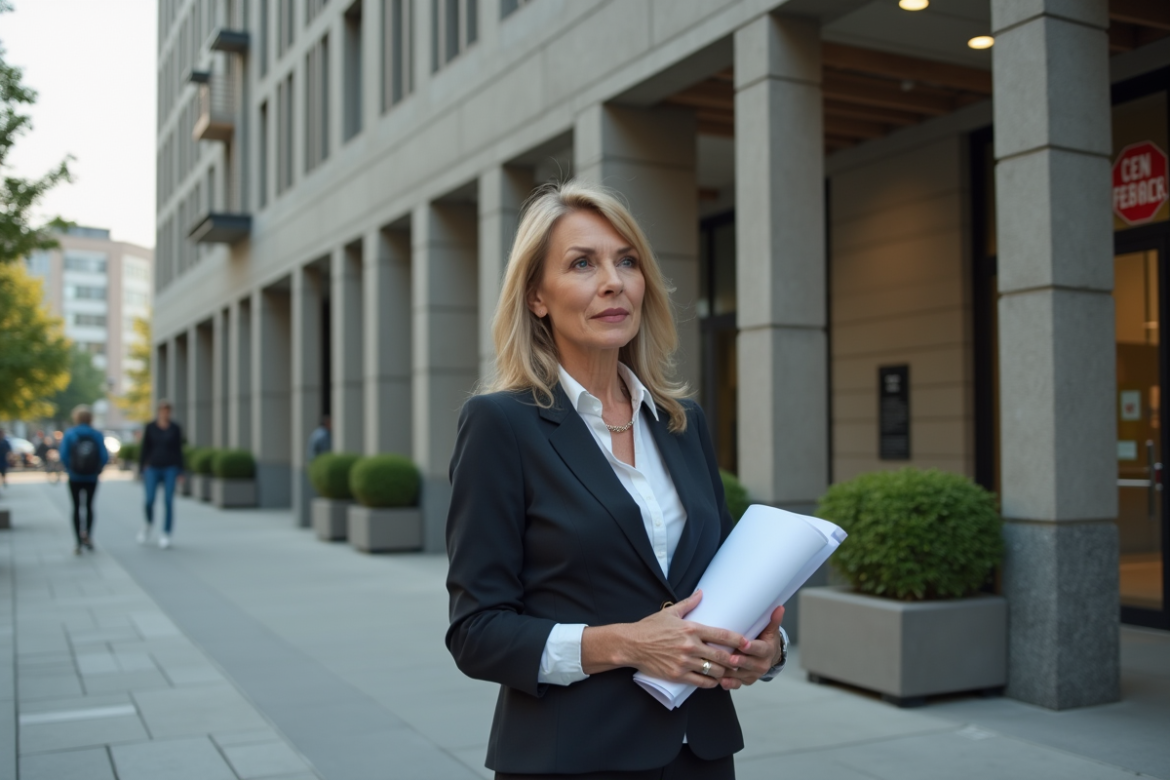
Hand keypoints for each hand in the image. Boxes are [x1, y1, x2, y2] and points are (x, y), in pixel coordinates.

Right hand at [581, 590, 750, 689]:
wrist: (631, 644)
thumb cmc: (650, 627)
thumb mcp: (670, 612)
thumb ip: (689, 603)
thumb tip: (702, 592)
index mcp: (691, 629)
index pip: (721, 634)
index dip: (737, 640)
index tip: (747, 642)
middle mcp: (690, 646)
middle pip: (721, 656)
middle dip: (735, 660)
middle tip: (742, 661)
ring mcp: (684, 662)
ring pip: (713, 670)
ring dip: (724, 672)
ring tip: (729, 672)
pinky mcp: (677, 675)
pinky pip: (700, 682)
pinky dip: (710, 683)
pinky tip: (714, 681)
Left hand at [717, 605, 784, 690]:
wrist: (768, 657)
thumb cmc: (765, 640)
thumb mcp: (770, 631)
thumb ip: (772, 621)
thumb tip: (779, 607)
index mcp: (766, 651)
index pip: (759, 649)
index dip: (752, 648)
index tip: (744, 644)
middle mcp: (761, 665)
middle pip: (749, 664)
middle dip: (739, 661)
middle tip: (729, 658)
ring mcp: (752, 674)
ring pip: (740, 675)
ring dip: (729, 672)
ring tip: (717, 667)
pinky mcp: (745, 681)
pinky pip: (735, 684)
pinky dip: (727, 683)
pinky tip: (719, 681)